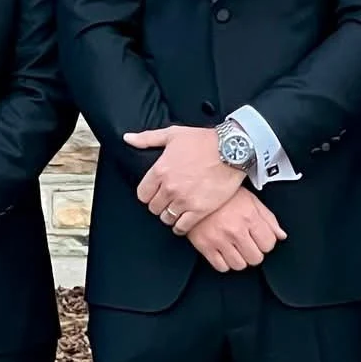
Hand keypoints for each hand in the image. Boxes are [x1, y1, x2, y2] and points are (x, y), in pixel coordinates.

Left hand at [125, 124, 245, 234]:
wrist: (233, 150)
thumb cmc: (204, 140)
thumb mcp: (173, 134)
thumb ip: (147, 138)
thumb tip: (128, 138)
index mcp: (160, 170)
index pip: (142, 194)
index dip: (148, 194)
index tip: (155, 193)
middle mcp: (169, 188)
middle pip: (153, 208)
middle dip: (159, 205)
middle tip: (167, 201)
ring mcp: (184, 200)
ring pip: (167, 218)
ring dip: (170, 215)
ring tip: (177, 210)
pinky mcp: (200, 210)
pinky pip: (182, 227)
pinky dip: (181, 226)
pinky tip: (184, 221)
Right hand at [187, 194, 286, 273]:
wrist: (195, 192)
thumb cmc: (223, 195)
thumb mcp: (251, 200)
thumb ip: (268, 219)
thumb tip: (281, 235)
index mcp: (249, 217)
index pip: (268, 244)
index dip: (266, 243)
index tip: (260, 239)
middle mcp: (235, 230)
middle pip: (255, 258)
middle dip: (254, 252)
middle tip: (248, 244)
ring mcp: (219, 239)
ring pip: (239, 265)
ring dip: (240, 259)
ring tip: (236, 248)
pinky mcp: (205, 246)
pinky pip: (221, 267)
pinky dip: (225, 263)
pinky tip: (224, 251)